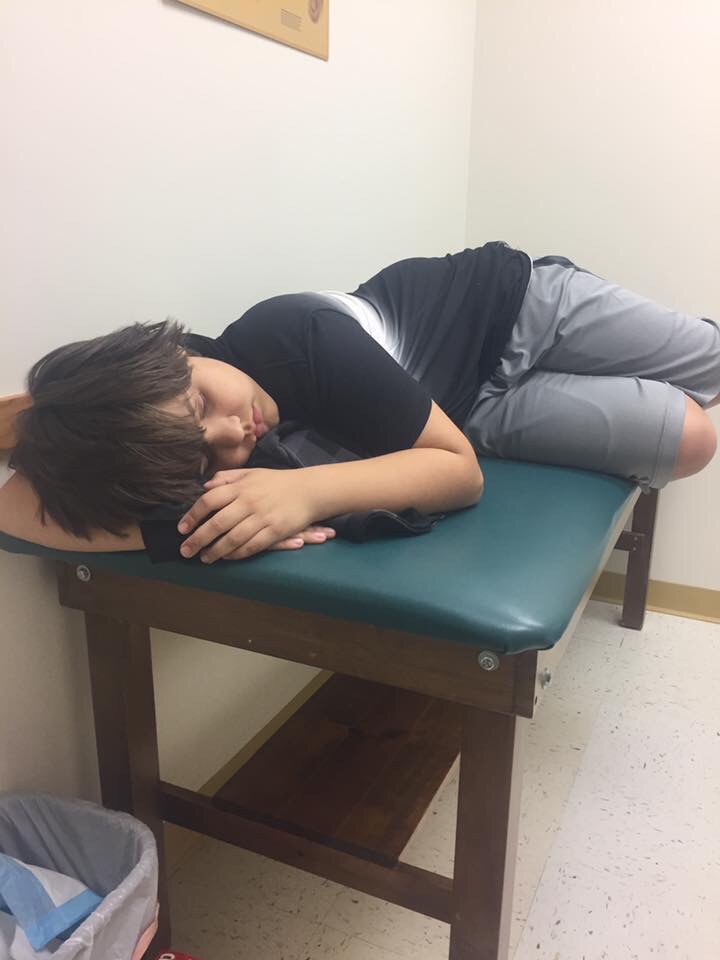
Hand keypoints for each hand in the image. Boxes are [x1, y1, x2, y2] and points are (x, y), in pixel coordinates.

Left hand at [177, 468, 323, 562]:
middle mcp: (248, 502)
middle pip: (216, 523)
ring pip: (232, 539)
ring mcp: (262, 518)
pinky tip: (226, 557)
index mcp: (240, 487)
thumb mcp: (251, 473)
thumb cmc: (278, 482)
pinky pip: (251, 546)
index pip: (209, 500)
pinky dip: (236, 554)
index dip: (192, 515)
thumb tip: (204, 487)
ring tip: (204, 558)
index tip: (182, 528)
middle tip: (185, 551)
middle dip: (198, 539)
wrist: (309, 490)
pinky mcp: (274, 531)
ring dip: (215, 551)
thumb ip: (227, 478)